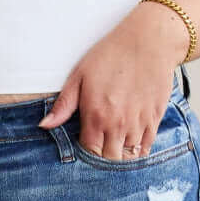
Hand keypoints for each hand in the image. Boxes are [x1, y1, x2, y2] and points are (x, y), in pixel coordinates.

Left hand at [39, 0, 189, 159]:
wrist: (150, 39)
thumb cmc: (112, 54)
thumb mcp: (80, 75)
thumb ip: (63, 105)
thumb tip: (44, 125)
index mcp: (96, 116)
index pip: (89, 154)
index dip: (86, 156)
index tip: (84, 148)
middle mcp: (118, 125)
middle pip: (110, 161)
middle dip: (103, 161)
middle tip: (99, 151)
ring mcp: (138, 123)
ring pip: (129, 158)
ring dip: (121, 157)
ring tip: (114, 148)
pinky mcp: (155, 119)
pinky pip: (146, 147)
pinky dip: (138, 151)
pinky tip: (130, 144)